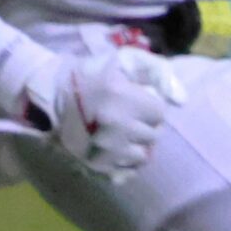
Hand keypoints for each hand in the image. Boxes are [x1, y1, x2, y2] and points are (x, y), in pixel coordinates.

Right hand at [0, 47, 187, 181]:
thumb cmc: (91, 73)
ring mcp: (104, 146)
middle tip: (127, 115)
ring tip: (122, 132)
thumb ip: (158, 72)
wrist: (48, 93)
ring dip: (137, 144)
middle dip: (144, 125)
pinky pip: (126, 170)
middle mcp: (115, 124)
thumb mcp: (125, 60)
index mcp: (122, 96)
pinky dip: (125, 160)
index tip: (135, 99)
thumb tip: (182, 100)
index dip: (150, 105)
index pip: (159, 112)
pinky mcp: (95, 162)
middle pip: (153, 135)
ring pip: (142, 155)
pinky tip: (115, 147)